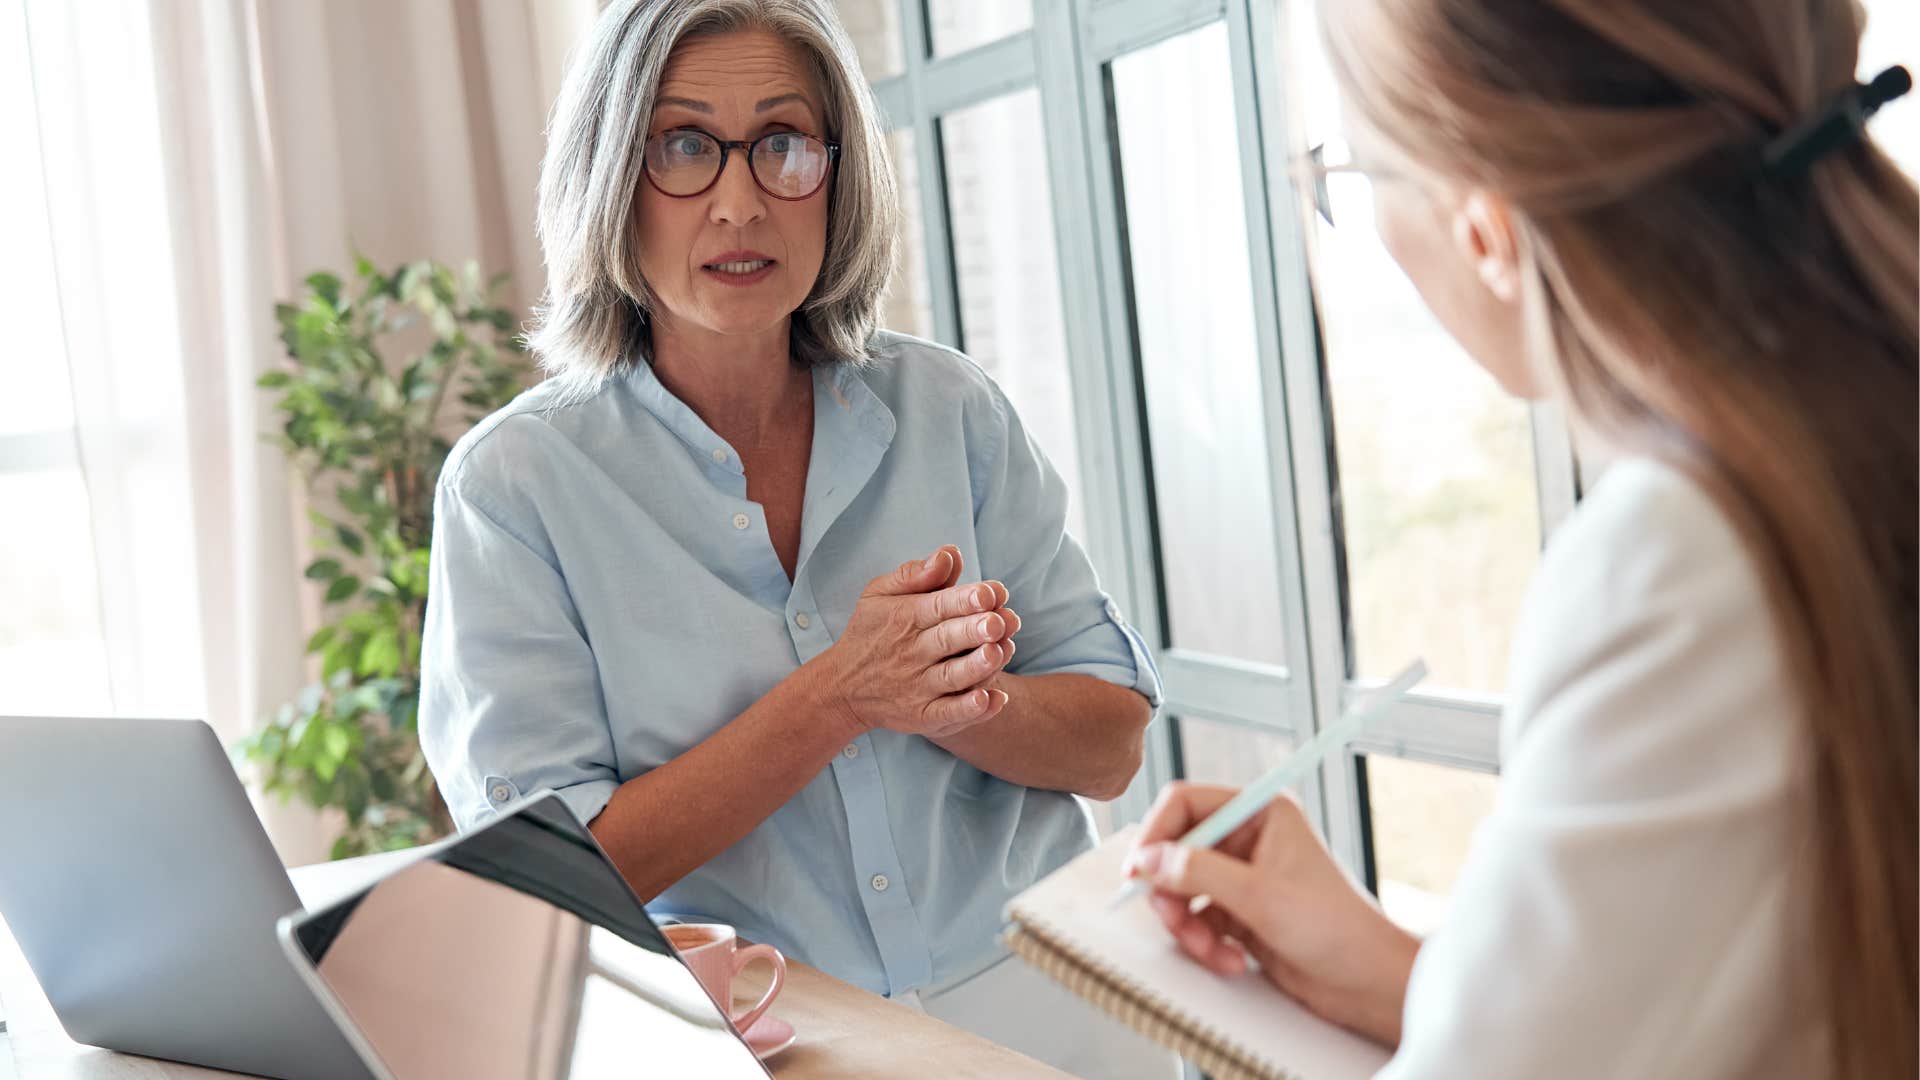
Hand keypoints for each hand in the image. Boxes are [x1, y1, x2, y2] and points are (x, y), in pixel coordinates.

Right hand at [818, 545, 1023, 738]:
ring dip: (977, 667)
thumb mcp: (879, 594)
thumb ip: (915, 574)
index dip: (965, 599)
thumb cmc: (871, 632)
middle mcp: (912, 653)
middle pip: (948, 639)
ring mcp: (917, 687)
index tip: (991, 592)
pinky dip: (969, 709)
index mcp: (905, 618)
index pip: (938, 606)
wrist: (842, 688)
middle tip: (1000, 621)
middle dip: (975, 630)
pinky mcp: (921, 716)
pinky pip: (947, 714)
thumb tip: (950, 554)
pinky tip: (992, 699)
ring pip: (951, 677)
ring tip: (998, 653)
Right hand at [1126, 782, 1418, 1045]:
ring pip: (1182, 890)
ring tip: (1210, 949)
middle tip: (1174, 920)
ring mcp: (1243, 877)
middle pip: (1177, 851)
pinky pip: (1198, 920)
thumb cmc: (1336, 928)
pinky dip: (1204, 943)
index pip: (1186, 803)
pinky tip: (1230, 960)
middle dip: (1172, 892)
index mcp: (1260, 812)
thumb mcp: (1260, 896)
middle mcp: (1249, 838)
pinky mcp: (1241, 912)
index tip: (1139, 871)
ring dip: (1188, 925)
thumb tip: (1148, 860)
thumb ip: (1198, 872)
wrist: (1369, 982)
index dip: (1156, 834)